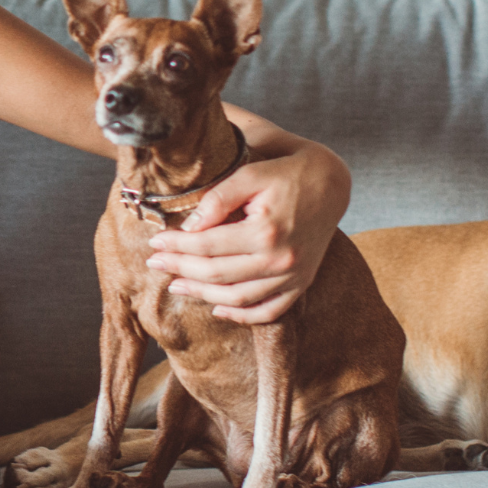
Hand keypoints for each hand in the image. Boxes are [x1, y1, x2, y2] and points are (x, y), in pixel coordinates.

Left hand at [144, 141, 350, 324]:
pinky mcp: (302, 283)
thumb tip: (188, 227)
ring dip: (203, 295)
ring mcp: (294, 276)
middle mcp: (282, 259)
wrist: (332, 183)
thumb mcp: (251, 173)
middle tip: (155, 264)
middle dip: (181, 270)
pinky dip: (242, 316)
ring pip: (238, 299)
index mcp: (266, 230)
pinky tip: (217, 309)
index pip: (207, 245)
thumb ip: (218, 199)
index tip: (155, 243)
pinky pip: (269, 311)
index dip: (176, 246)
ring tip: (177, 285)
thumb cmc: (287, 172)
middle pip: (218, 275)